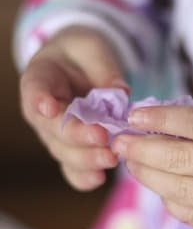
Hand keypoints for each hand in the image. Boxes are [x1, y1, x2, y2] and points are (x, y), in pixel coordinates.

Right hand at [20, 26, 128, 189]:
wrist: (79, 69)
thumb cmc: (82, 55)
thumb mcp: (92, 49)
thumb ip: (103, 68)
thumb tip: (121, 92)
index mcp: (40, 79)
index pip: (35, 90)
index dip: (40, 100)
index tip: (49, 107)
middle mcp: (42, 112)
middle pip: (54, 130)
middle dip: (78, 136)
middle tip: (103, 137)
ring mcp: (55, 135)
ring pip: (65, 153)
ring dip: (87, 159)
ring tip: (110, 158)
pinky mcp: (71, 150)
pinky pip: (73, 170)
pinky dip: (84, 177)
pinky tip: (99, 179)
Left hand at [112, 106, 192, 228]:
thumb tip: (158, 127)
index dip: (161, 119)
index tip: (134, 115)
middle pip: (179, 160)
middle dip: (142, 150)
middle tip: (119, 142)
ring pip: (178, 190)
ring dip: (148, 176)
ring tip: (132, 163)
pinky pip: (190, 214)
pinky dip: (169, 199)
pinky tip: (160, 187)